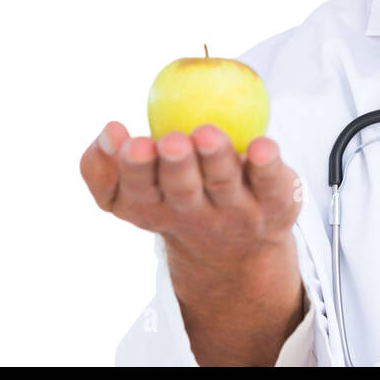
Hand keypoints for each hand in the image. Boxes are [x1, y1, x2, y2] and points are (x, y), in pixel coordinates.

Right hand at [81, 121, 305, 364]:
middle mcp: (194, 214)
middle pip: (182, 191)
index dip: (130, 169)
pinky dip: (268, 166)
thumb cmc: (175, 199)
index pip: (135, 192)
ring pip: (224, 183)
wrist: (237, 251)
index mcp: (151, 208)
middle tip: (171, 142)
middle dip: (175, 167)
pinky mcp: (274, 205)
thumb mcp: (132, 192)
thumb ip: (105, 164)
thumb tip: (110, 129)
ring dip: (216, 159)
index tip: (131, 140)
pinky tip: (262, 146)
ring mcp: (235, 212)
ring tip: (207, 134)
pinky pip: (272, 184)